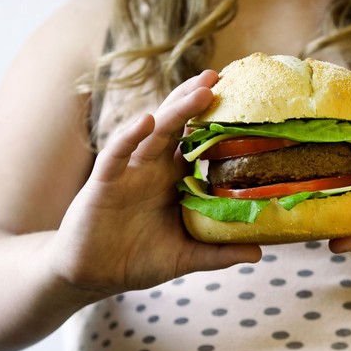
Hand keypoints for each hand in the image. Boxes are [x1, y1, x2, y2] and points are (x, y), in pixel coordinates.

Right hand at [51, 70, 261, 296]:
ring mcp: (129, 171)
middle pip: (177, 126)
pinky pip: (117, 153)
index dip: (215, 123)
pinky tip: (145, 120)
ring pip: (153, 132)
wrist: (91, 275)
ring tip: (200, 89)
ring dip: (176, 109)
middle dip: (196, 100)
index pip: (197, 143)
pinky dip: (129, 135)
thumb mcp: (184, 258)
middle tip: (221, 76)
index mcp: (173, 180)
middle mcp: (152, 168)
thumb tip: (259, 251)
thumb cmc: (136, 260)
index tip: (243, 102)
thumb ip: (218, 253)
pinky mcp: (104, 182)